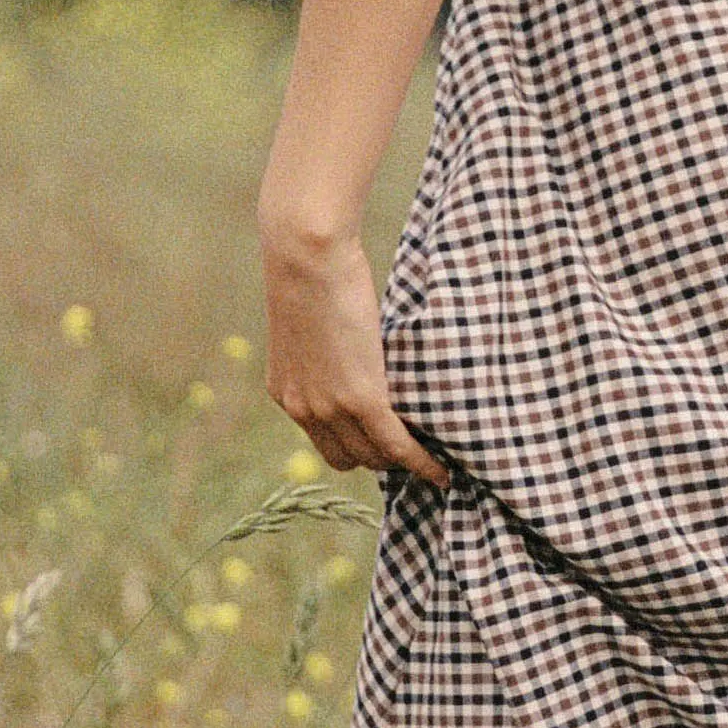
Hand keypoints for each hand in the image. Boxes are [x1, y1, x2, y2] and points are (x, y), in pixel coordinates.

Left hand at [261, 227, 450, 482]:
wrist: (307, 257)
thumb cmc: (309, 270)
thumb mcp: (310, 322)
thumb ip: (326, 350)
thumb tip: (356, 351)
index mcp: (287, 391)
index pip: (324, 441)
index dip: (355, 445)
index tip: (382, 442)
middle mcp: (302, 408)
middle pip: (346, 458)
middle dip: (378, 458)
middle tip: (413, 448)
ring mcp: (329, 407)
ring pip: (372, 457)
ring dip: (400, 461)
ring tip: (431, 455)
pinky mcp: (361, 398)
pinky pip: (395, 445)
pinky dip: (420, 463)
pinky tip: (440, 471)